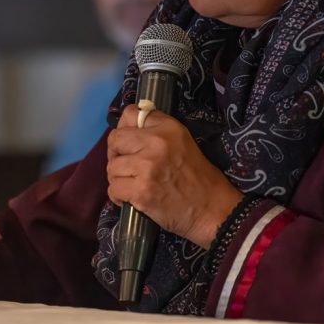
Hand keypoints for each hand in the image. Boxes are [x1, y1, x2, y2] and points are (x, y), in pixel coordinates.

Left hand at [107, 105, 241, 247]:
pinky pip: (113, 188)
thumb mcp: (182, 142)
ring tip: (132, 185)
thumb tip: (127, 129)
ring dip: (117, 178)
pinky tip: (130, 199)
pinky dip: (118, 197)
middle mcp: (156, 142)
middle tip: (126, 167)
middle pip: (115, 139)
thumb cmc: (197, 177)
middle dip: (116, 154)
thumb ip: (156, 132)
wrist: (212, 209)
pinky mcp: (141, 191)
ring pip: (112, 167)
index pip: (130, 114)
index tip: (128, 143)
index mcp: (168, 128)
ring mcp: (147, 167)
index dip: (124, 129)